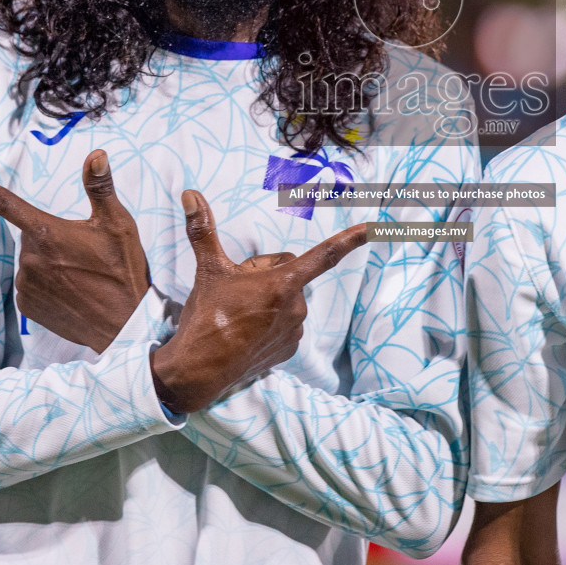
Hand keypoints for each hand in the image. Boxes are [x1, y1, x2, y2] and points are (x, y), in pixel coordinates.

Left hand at [0, 150, 150, 353]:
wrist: (124, 325)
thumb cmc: (123, 271)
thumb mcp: (118, 224)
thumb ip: (100, 187)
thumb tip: (96, 154)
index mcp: (47, 233)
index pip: (5, 202)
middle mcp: (30, 259)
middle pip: (32, 236)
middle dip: (53, 239)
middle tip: (85, 254)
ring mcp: (26, 285)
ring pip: (32, 262)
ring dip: (51, 264)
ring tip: (83, 277)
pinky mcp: (28, 307)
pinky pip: (31, 286)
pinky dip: (48, 286)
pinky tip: (72, 293)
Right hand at [150, 189, 366, 413]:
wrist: (199, 370)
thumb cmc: (207, 318)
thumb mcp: (208, 270)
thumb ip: (203, 230)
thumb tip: (191, 194)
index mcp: (283, 283)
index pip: (325, 255)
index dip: (352, 239)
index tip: (374, 228)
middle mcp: (296, 307)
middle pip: (288, 272)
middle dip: (265, 274)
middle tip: (236, 289)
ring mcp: (294, 330)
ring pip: (285, 298)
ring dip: (267, 298)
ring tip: (238, 312)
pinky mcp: (289, 349)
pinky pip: (285, 321)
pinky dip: (268, 320)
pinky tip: (247, 329)